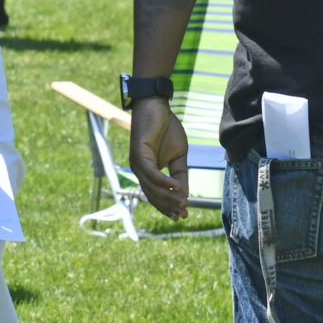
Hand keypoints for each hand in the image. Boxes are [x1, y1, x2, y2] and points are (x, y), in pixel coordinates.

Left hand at [129, 95, 189, 217]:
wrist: (157, 105)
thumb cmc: (166, 128)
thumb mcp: (178, 155)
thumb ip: (180, 174)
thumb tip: (185, 195)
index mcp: (147, 171)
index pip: (155, 195)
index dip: (168, 207)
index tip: (182, 216)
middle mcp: (139, 170)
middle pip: (153, 195)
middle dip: (169, 206)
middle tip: (184, 214)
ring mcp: (137, 163)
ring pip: (152, 188)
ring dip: (169, 197)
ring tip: (184, 203)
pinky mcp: (139, 154)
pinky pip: (152, 174)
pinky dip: (165, 183)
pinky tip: (178, 187)